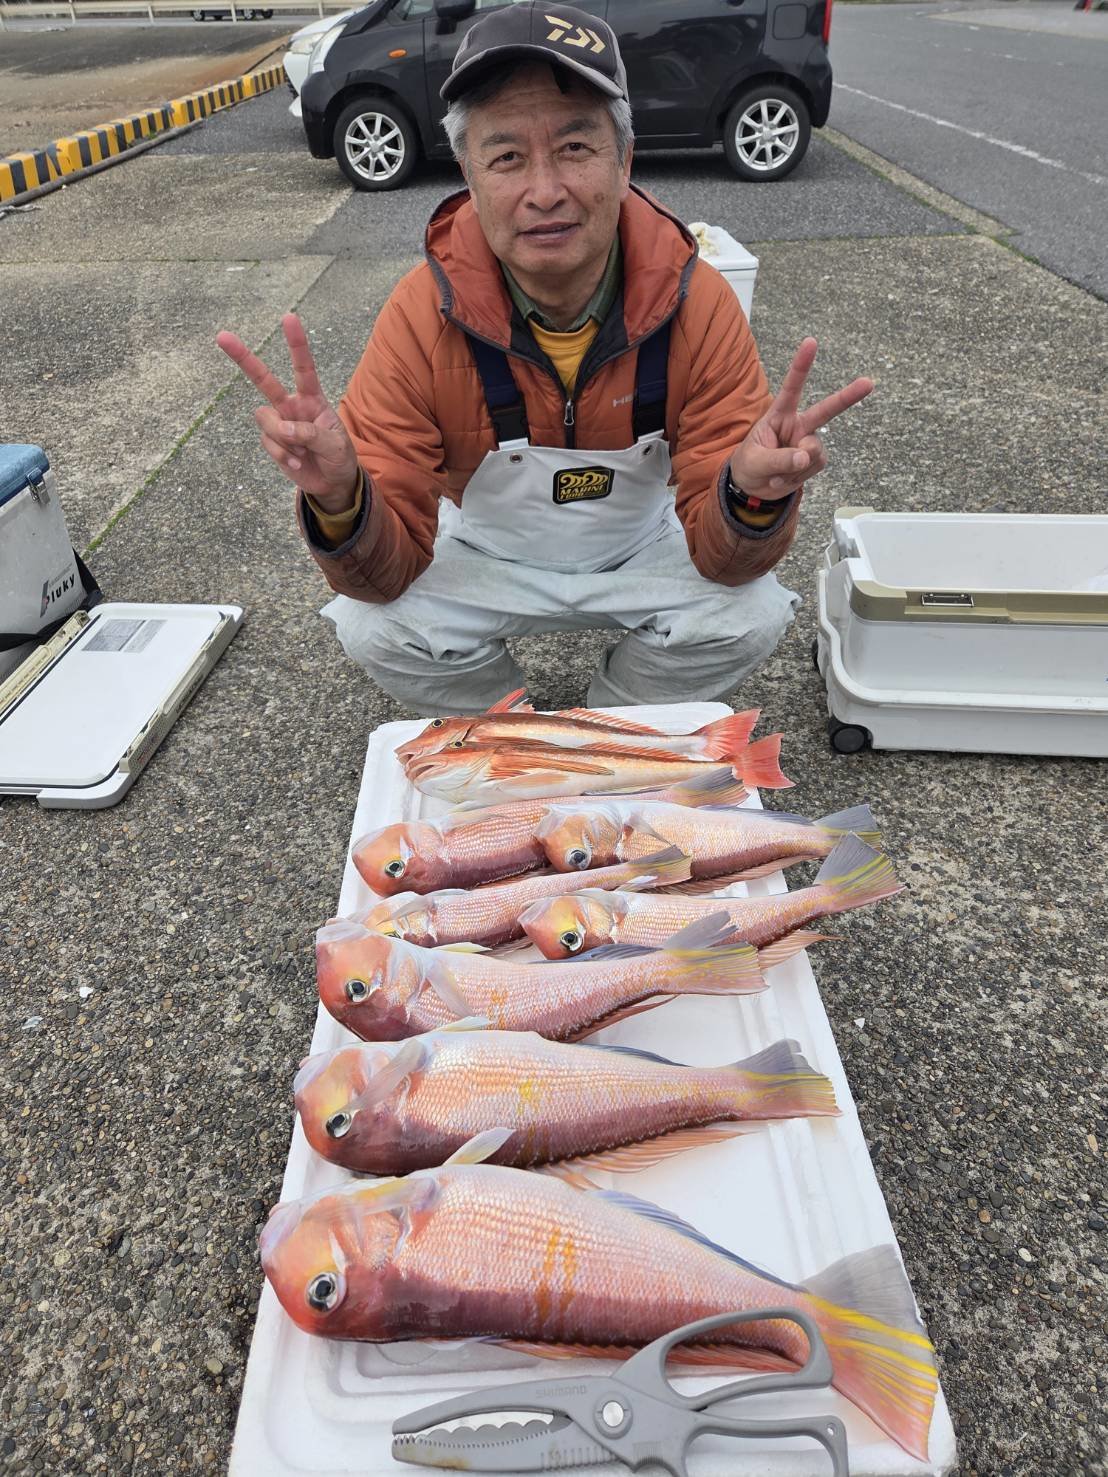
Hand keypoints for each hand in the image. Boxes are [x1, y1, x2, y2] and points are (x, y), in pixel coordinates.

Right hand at [216, 313, 360, 513]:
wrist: (332, 483)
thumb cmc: (339, 458)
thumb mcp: (335, 445)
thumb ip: (311, 434)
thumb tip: (285, 429)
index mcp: (312, 399)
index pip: (304, 367)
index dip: (296, 344)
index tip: (289, 318)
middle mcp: (292, 406)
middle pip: (263, 379)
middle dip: (243, 358)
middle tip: (221, 336)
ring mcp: (280, 423)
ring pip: (266, 420)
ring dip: (284, 439)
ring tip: (304, 452)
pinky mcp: (272, 441)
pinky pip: (269, 443)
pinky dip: (284, 456)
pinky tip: (298, 462)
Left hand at [729, 337, 873, 502]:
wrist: (753, 487)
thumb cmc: (750, 465)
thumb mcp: (756, 462)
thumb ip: (780, 459)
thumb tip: (806, 456)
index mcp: (780, 414)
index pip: (792, 388)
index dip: (801, 365)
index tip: (811, 342)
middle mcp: (798, 424)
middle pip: (826, 409)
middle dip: (848, 396)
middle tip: (868, 383)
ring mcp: (809, 441)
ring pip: (813, 451)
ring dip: (794, 466)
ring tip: (776, 472)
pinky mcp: (816, 459)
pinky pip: (813, 466)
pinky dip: (797, 477)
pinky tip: (784, 478)